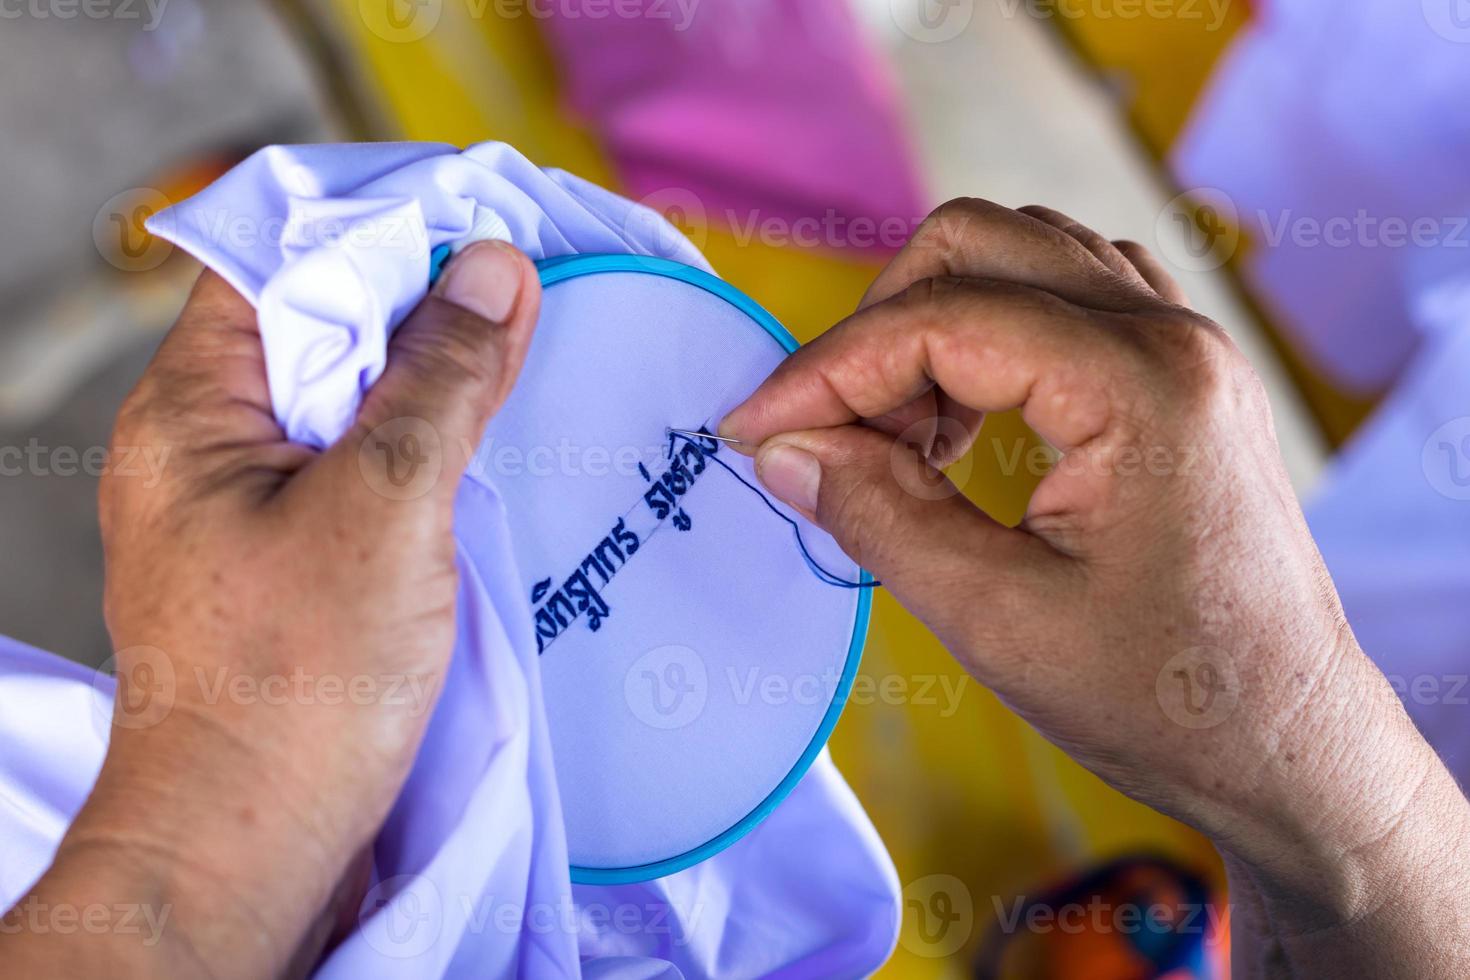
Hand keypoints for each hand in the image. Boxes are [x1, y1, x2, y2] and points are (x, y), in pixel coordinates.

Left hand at [5, 241, 540, 977]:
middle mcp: (210, 445)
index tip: (483, 221)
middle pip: (322, 328)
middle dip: (424, 303)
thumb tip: (494, 267)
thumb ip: (441, 382)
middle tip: (530, 291)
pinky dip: (427, 444)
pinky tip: (493, 446)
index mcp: (192, 410)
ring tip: (529, 357)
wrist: (254, 843)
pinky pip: (364, 466)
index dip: (379, 231)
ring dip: (433, 378)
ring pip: (351, 400)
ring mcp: (251, 504)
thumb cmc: (298, 684)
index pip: (280, 265)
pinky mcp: (295, 557)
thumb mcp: (385, 509)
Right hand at [721, 200, 1469, 976]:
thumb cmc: (1165, 699)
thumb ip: (879, 515)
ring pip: (1019, 256)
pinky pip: (1062, 296)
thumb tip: (785, 449)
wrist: (1289, 742)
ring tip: (890, 435)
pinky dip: (985, 334)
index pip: (941, 321)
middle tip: (825, 432)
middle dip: (875, 329)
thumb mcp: (998, 619)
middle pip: (977, 245)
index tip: (754, 432)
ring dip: (928, 325)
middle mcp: (1172, 335)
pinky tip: (959, 421)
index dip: (827, 371)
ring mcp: (1184, 345)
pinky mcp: (1179, 374)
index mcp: (1142, 383)